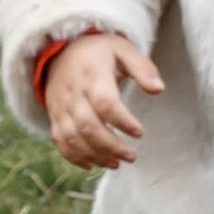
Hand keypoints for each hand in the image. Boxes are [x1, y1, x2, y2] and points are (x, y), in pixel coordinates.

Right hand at [43, 32, 164, 166]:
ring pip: (73, 137)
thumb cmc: (98, 52)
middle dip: (111, 146)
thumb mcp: (123, 49)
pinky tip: (92, 164)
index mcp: (92, 74)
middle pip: (88, 125)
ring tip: (116, 163)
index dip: (122, 121)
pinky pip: (60, 140)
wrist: (60, 50)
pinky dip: (74, 157)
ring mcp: (61, 106)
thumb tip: (159, 89)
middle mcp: (73, 92)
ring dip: (95, 155)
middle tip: (132, 156)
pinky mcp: (55, 116)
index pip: (104, 102)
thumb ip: (142, 68)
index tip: (139, 132)